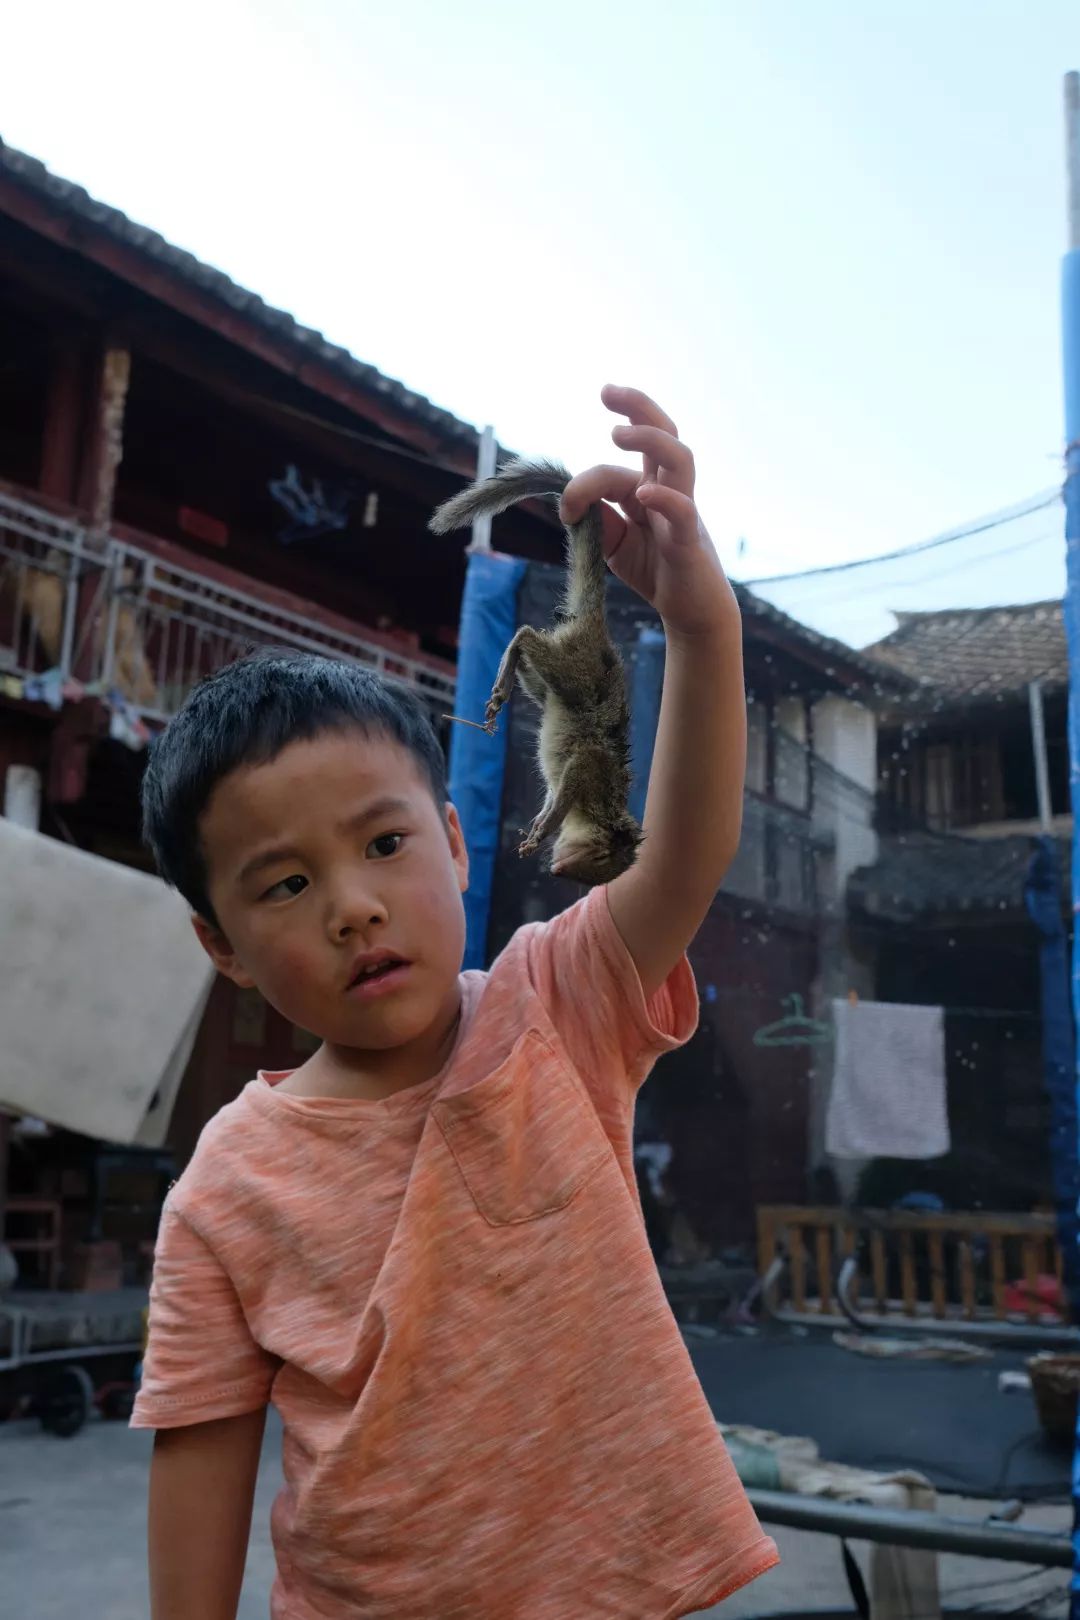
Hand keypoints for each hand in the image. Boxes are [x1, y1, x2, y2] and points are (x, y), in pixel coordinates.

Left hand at [560, 385, 737, 639]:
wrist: (691, 611)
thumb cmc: (656, 570)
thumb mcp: (615, 545)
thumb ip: (596, 520)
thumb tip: (571, 505)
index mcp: (650, 489)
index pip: (617, 468)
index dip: (585, 481)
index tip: (563, 508)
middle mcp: (669, 491)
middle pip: (665, 433)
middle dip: (639, 406)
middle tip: (607, 390)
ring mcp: (683, 513)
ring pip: (680, 459)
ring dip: (650, 439)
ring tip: (617, 433)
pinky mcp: (689, 543)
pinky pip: (684, 512)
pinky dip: (665, 499)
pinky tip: (644, 494)